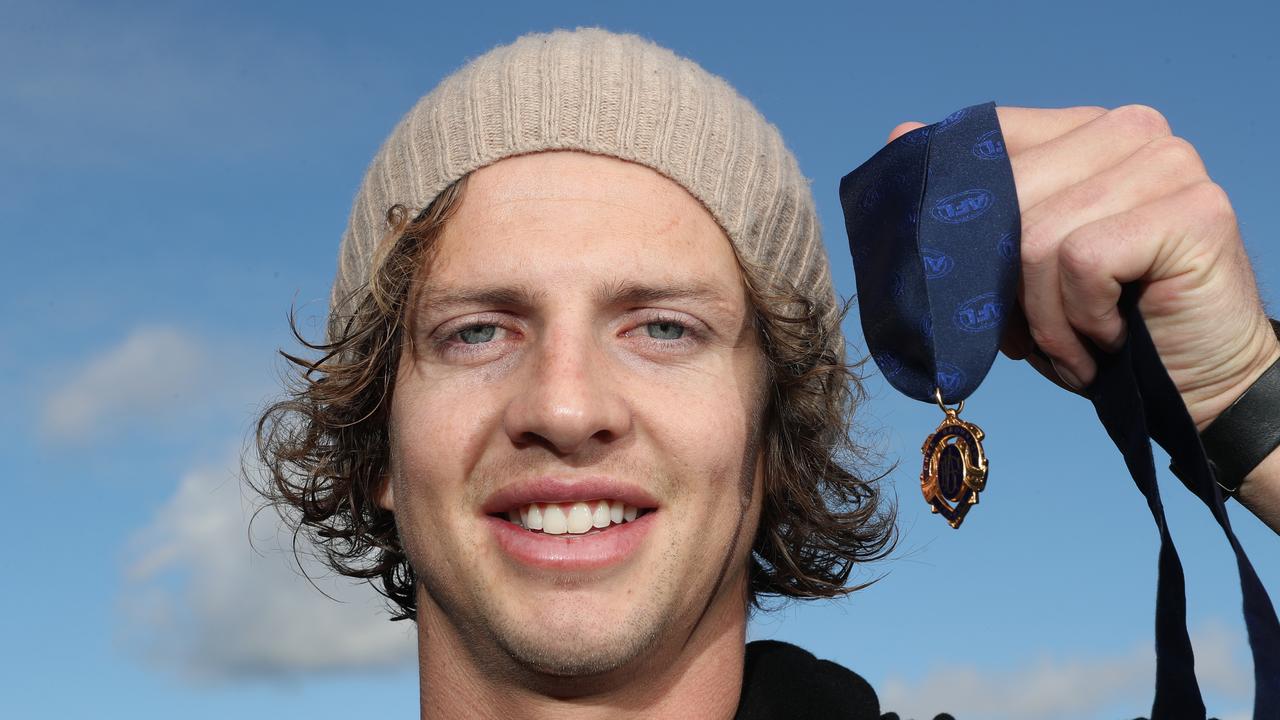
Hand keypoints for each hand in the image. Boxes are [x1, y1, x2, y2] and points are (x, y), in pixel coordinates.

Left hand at [888, 105, 1279, 432]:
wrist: (1197, 386)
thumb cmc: (1100, 325)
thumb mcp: (1019, 265)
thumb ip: (975, 201)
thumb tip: (900, 133)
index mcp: (1088, 131)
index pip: (994, 140)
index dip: (964, 214)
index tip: (970, 276)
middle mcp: (1132, 131)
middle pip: (1008, 195)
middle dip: (1002, 282)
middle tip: (1026, 330)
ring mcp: (1168, 165)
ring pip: (1038, 236)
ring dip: (1043, 315)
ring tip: (1073, 342)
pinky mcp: (1193, 211)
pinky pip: (1081, 262)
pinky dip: (1080, 320)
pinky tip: (1107, 338)